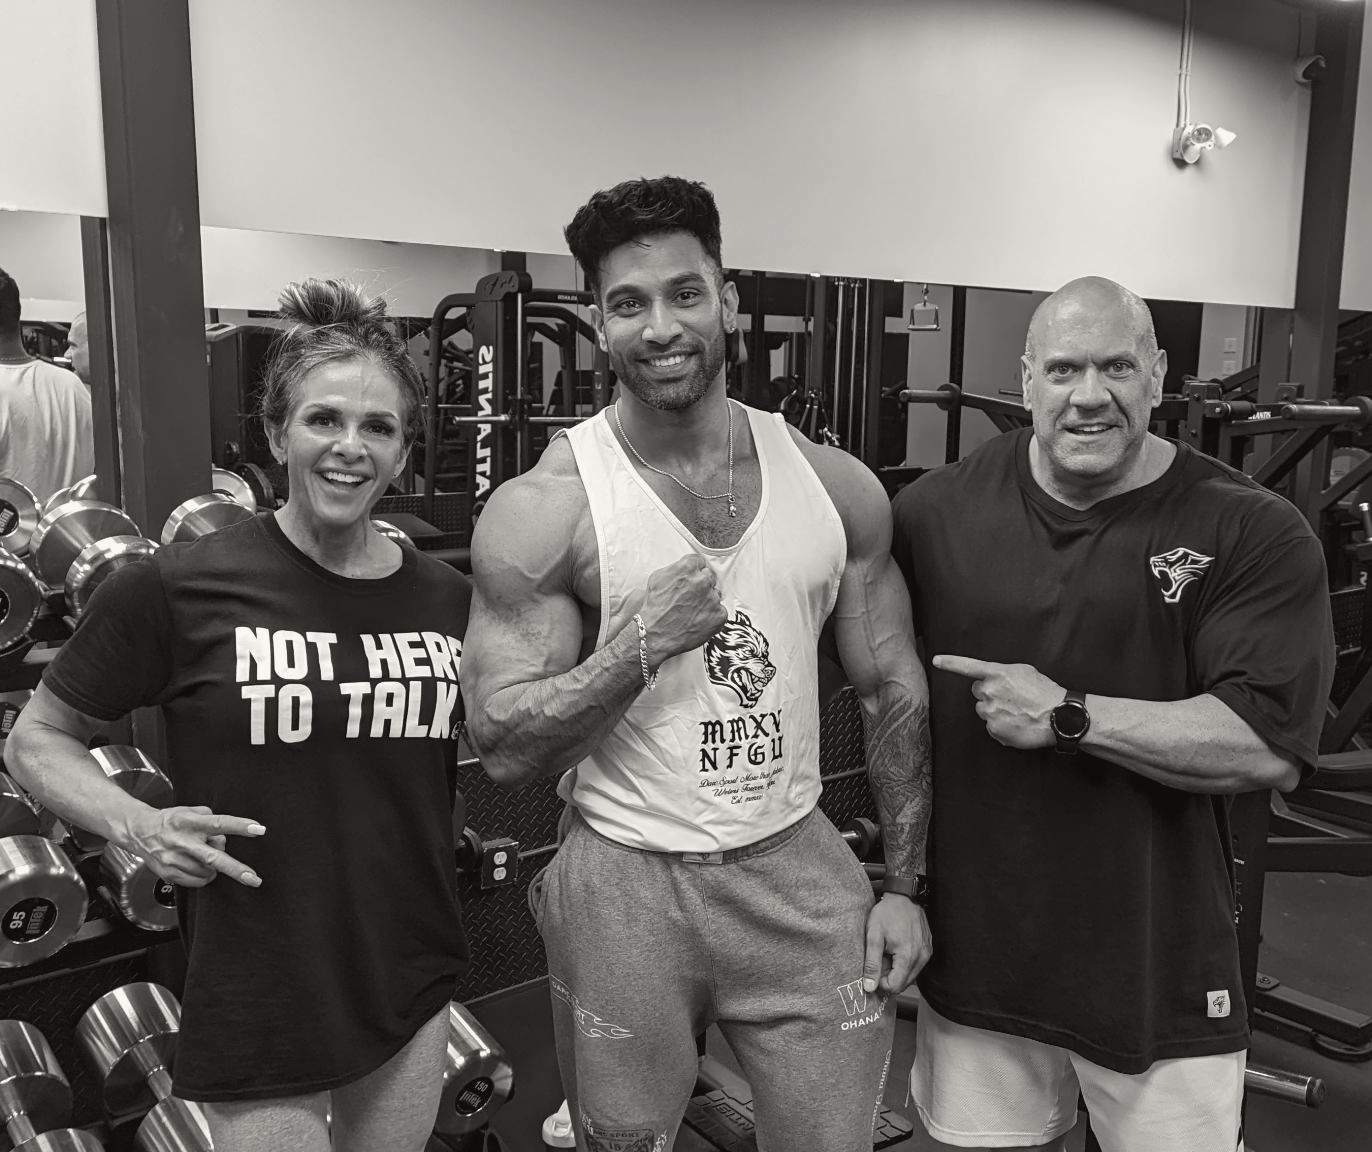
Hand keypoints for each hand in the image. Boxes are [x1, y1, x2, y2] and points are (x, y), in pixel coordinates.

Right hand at [123, 805, 265, 887]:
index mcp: (190, 822)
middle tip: (254, 879)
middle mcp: (183, 841)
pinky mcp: (168, 873)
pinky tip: (198, 866)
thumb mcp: (191, 811)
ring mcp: (174, 859)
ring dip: (214, 868)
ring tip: (204, 856)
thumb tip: (226, 835)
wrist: (139, 831)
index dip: (240, 827)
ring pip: (207, 872)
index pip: (220, 823)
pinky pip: (196, 881)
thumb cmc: (170, 820)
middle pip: (213, 858)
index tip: (259, 830)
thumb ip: (211, 819)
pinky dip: (203, 876)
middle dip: (236, 870)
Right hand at [637, 554, 727, 662]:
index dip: (694, 570)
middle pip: (709, 576)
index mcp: (687, 569)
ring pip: (715, 594)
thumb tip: (682, 568)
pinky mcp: (719, 615)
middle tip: (690, 596)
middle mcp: (702, 581)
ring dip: (707, 600)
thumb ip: (675, 569)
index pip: (699, 561)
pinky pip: (720, 611)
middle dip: (701, 585)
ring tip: (691, 611)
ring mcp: (712, 598)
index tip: (692, 577)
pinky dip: (711, 615)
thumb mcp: (657, 579)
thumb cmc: (654, 610)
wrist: (655, 634)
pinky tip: (698, 619)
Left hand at [863, 894, 931, 994]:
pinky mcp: (928, 949)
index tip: (874, 969)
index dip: (880, 982)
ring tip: (888, 952)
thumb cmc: (888, 913)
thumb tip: (869, 987)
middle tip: (880, 959)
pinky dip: (904, 963)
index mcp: (907, 956)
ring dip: (896, 970)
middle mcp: (921, 958)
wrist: (903, 896)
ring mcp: (926, 954)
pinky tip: (897, 949)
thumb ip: (872, 964)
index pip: (895, 987)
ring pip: (909, 976)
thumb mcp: (874, 936)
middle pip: (903, 984)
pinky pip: (915, 966)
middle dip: (888, 976)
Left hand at [933, 654, 1060, 748]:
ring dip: (995, 710)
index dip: (950, 663)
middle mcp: (990, 691)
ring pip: (984, 710)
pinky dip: (1001, 726)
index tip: (936, 660)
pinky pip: (991, 726)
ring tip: (1017, 712)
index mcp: (997, 674)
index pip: (968, 667)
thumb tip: (994, 678)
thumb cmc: (1045, 692)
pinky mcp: (994, 729)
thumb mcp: (1025, 672)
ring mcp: (990, 711)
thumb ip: (1003, 673)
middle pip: (978, 692)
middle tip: (1010, 698)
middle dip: (989, 694)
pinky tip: (1017, 723)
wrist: (1059, 716)